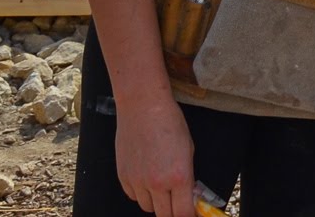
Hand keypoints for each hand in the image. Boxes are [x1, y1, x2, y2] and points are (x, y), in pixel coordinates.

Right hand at [114, 92, 198, 215]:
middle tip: (177, 202)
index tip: (191, 212)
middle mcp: (156, 183)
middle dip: (173, 211)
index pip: (183, 212)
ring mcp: (137, 181)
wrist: (143, 108)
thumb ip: (188, 176)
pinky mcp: (123, 177)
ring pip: (147, 207)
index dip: (189, 215)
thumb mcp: (189, 150)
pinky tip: (146, 178)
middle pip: (164, 215)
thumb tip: (189, 195)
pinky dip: (141, 192)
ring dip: (156, 202)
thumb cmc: (170, 123)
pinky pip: (133, 195)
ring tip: (162, 185)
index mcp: (178, 176)